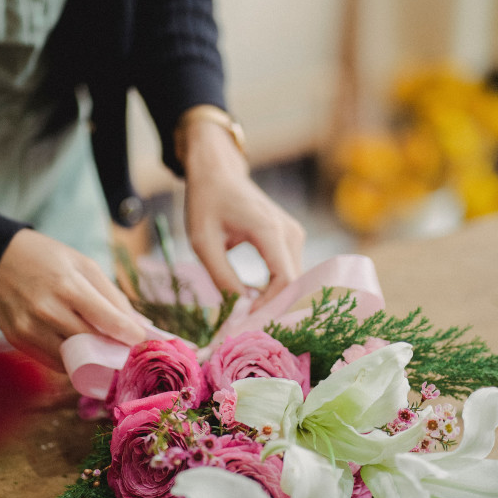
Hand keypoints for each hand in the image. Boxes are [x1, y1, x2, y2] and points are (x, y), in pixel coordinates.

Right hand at [0, 230, 145, 370]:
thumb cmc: (49, 260)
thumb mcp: (85, 266)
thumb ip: (114, 296)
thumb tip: (142, 325)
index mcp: (68, 286)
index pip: (109, 321)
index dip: (131, 335)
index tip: (143, 340)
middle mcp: (47, 311)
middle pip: (94, 343)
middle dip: (115, 348)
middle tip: (128, 348)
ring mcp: (30, 329)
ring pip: (74, 359)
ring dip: (94, 358)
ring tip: (105, 350)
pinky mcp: (18, 341)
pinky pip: (54, 362)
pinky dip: (71, 360)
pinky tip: (80, 350)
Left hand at [180, 116, 304, 307]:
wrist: (217, 173)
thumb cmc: (207, 203)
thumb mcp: (203, 243)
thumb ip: (221, 277)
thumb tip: (242, 309)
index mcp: (268, 230)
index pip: (285, 279)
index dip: (270, 305)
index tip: (248, 319)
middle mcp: (289, 233)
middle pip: (293, 283)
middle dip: (273, 307)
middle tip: (248, 324)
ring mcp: (293, 235)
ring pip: (293, 280)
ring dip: (274, 299)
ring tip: (248, 314)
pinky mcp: (290, 239)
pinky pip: (288, 272)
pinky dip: (274, 289)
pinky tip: (254, 299)